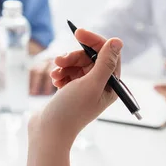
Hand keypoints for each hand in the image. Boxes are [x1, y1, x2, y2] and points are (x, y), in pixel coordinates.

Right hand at [30, 29, 122, 148]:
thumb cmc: (71, 111)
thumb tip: (117, 41)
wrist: (48, 132)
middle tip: (59, 60)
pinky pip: (68, 72)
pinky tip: (54, 80)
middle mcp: (101, 87)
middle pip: (90, 58)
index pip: (108, 54)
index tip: (78, 33)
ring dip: (65, 65)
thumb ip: (105, 62)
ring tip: (55, 73)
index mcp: (111, 87)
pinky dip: (61, 73)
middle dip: (74, 57)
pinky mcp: (72, 90)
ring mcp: (85, 88)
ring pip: (77, 64)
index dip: (94, 41)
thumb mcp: (90, 84)